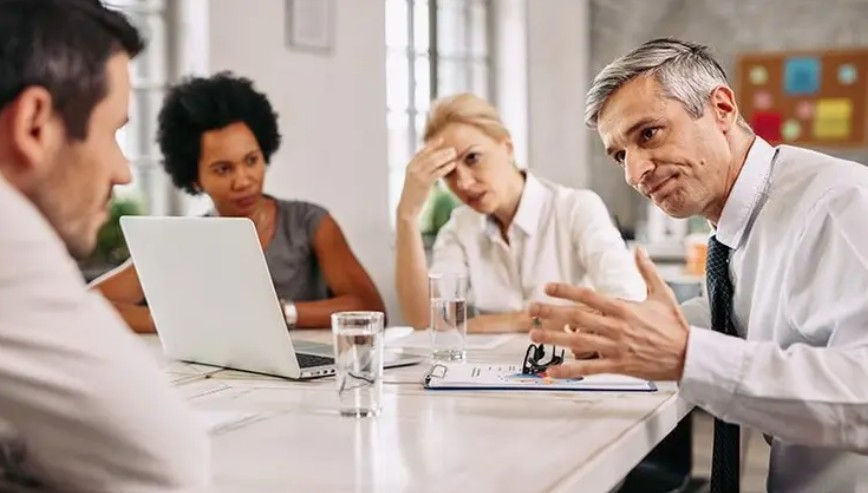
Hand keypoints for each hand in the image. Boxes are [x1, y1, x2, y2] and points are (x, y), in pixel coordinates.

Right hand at [396, 138, 456, 221]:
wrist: (407, 207)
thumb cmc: (414, 194)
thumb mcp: (415, 178)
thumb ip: (422, 169)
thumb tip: (434, 162)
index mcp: (410, 165)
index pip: (422, 151)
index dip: (432, 144)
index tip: (441, 139)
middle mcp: (413, 168)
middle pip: (430, 155)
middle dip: (442, 150)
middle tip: (453, 149)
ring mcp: (418, 175)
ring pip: (434, 162)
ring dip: (445, 156)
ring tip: (454, 154)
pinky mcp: (424, 183)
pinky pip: (437, 173)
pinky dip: (445, 167)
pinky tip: (453, 165)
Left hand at [528, 248, 688, 380]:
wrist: (690, 356)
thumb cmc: (675, 326)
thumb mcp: (662, 294)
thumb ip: (647, 271)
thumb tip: (638, 250)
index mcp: (623, 308)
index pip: (588, 296)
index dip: (565, 291)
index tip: (548, 288)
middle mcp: (616, 327)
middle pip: (576, 317)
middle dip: (551, 312)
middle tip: (531, 309)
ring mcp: (616, 347)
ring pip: (578, 342)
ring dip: (553, 338)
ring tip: (534, 335)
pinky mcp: (619, 366)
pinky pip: (589, 369)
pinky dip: (569, 371)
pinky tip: (552, 372)